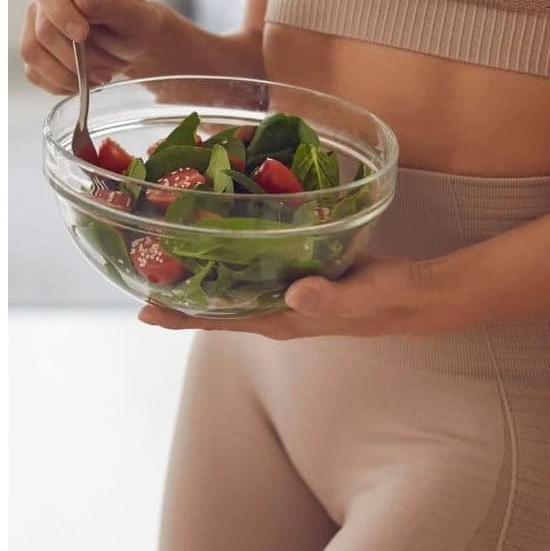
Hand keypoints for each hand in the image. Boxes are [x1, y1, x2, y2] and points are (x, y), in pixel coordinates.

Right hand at [19, 0, 163, 93]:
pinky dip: (64, 83)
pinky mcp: (36, 55)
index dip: (60, 12)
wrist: (134, 46)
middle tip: (109, 64)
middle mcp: (47, 0)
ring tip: (100, 74)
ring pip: (34, 55)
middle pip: (42, 31)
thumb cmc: (134, 22)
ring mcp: (35, 27)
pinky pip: (37, 75)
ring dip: (71, 73)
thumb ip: (108, 3)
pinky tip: (86, 79)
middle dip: (78, 56)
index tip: (83, 33)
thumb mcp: (133, 12)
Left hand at [137, 254, 431, 339]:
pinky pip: (252, 265)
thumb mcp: (361, 296)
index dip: (181, 316)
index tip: (143, 309)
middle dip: (178, 292)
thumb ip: (330, 296)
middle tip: (137, 269)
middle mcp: (274, 309)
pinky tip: (219, 230)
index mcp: (282, 319)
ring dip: (199, 271)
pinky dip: (230, 252)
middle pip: (214, 305)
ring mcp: (283, 293)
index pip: (220, 321)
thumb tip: (294, 292)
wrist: (412, 296)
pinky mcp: (295, 272)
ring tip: (166, 249)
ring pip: (230, 285)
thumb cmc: (385, 298)